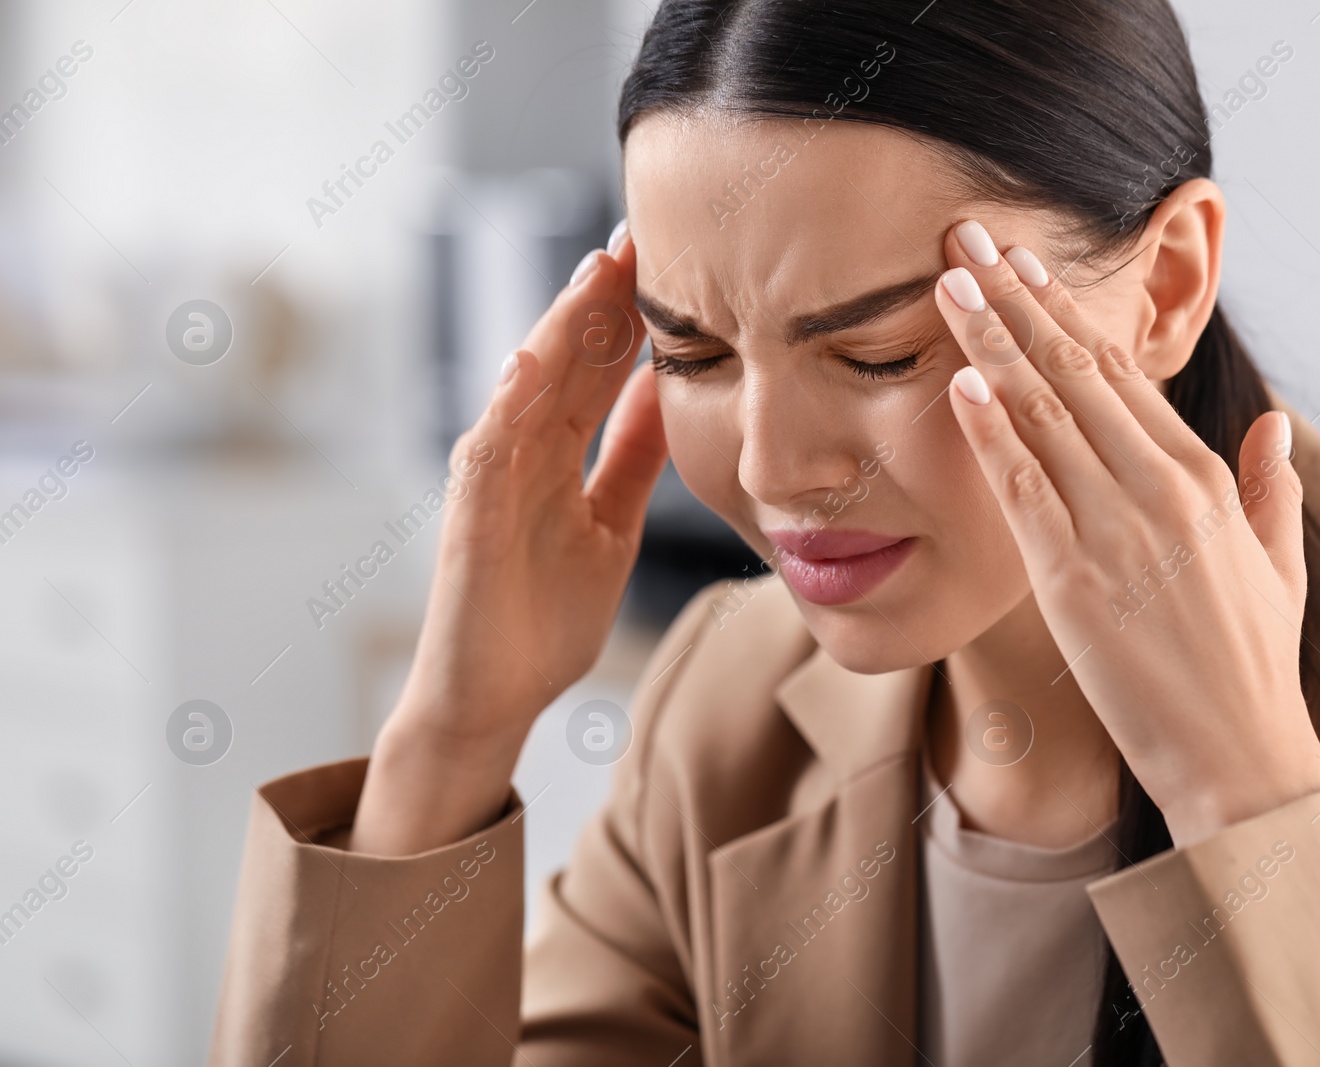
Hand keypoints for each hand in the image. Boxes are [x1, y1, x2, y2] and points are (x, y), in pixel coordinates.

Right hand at [352, 228, 667, 853]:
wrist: (496, 697)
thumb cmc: (545, 615)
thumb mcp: (610, 521)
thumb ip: (631, 456)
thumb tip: (668, 388)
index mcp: (559, 455)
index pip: (600, 369)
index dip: (633, 316)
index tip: (674, 260)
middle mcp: (523, 455)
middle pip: (566, 362)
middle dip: (603, 300)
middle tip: (642, 232)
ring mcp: (493, 484)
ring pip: (527, 391)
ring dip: (559, 331)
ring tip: (596, 274)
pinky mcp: (468, 523)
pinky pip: (484, 456)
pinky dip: (504, 408)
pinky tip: (528, 365)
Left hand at [934, 220, 1319, 848]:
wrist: (1240, 755)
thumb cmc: (1252, 663)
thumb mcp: (1279, 563)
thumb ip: (1271, 487)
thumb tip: (1273, 424)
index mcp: (1202, 475)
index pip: (1122, 370)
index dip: (1066, 311)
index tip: (1027, 264)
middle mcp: (1160, 486)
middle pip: (1074, 369)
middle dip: (1015, 297)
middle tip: (966, 237)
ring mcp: (1117, 528)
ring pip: (1043, 412)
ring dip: (991, 341)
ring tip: (948, 281)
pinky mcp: (1074, 579)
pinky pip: (1024, 489)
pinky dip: (990, 433)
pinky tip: (960, 383)